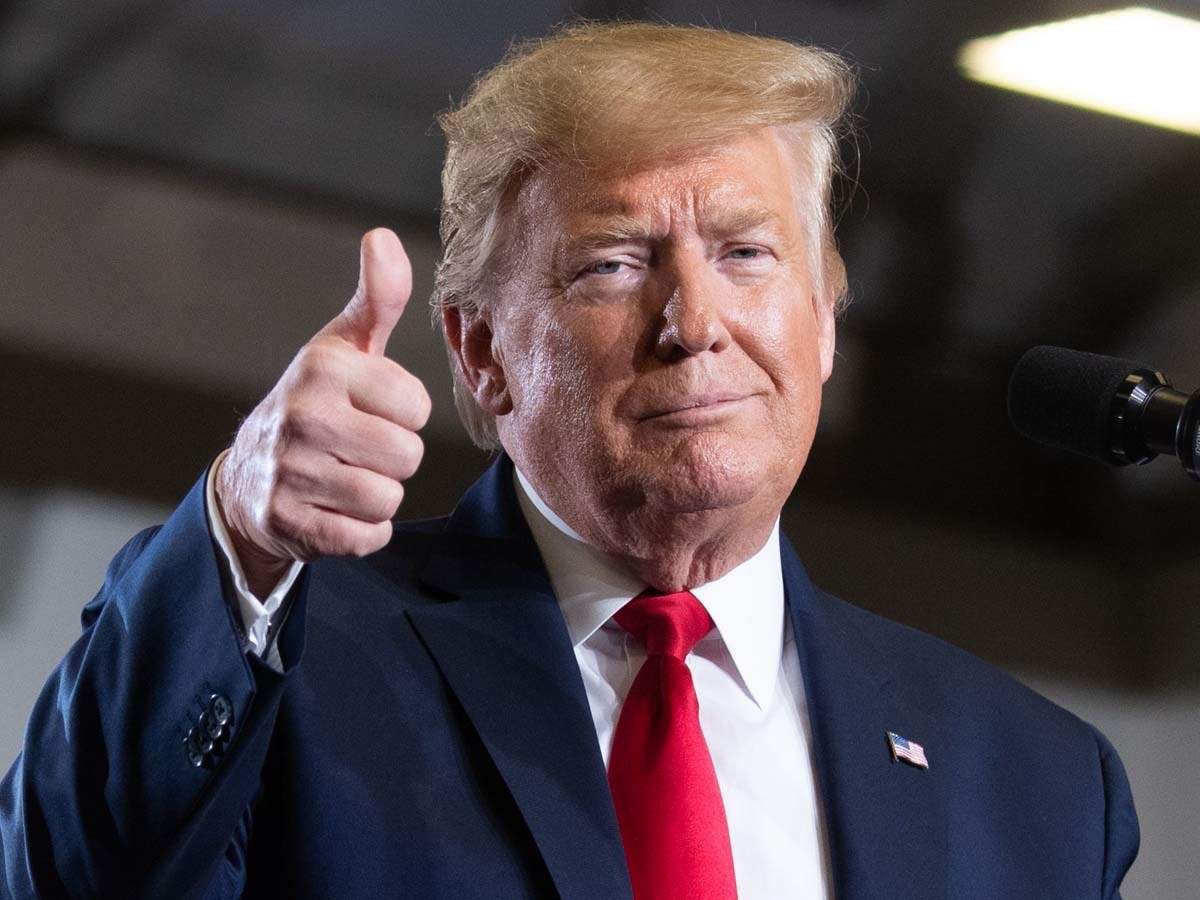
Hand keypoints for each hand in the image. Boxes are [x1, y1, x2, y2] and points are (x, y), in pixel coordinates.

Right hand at [215, 228, 430, 596]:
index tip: (373, 410)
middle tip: (358, 449)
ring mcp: (289, 472)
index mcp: (324, 368)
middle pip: (407, 457)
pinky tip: (335, 510)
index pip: (417, 408)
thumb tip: (383, 236)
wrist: (249, 476)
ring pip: (386, 499)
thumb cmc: (315, 402)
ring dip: (378, 497)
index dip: (405, 416)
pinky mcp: (286, 523)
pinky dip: (361, 532)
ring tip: (346, 477)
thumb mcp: (344, 346)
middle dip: (393, 459)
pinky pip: (364, 538)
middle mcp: (302, 415)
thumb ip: (377, 297)